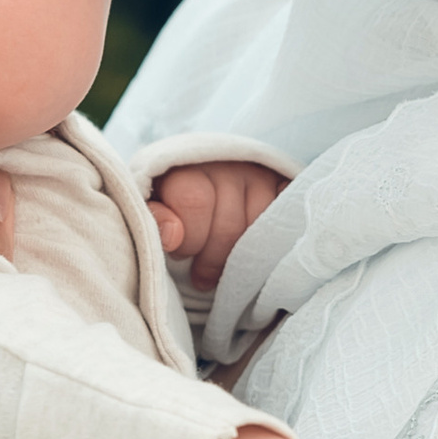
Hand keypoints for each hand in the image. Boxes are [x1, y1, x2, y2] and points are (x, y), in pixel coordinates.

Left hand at [149, 158, 287, 294]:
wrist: (204, 183)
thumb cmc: (172, 205)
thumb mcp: (154, 208)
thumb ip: (154, 219)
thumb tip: (172, 235)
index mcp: (188, 167)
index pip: (194, 201)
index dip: (188, 238)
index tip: (180, 253)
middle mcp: (227, 165)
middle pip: (229, 226)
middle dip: (212, 259)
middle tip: (200, 273)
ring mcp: (260, 176)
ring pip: (258, 230)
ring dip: (240, 258)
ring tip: (224, 264)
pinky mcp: (283, 188)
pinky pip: (284, 223)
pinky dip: (270, 244)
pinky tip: (252, 251)